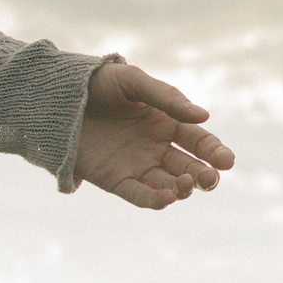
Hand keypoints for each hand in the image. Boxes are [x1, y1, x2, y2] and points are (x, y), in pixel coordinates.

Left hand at [74, 62, 233, 208]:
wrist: (55, 98)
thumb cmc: (98, 83)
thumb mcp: (134, 82)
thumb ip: (168, 99)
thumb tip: (203, 117)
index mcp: (166, 123)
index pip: (198, 141)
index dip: (214, 151)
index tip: (227, 161)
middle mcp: (155, 148)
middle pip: (189, 167)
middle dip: (204, 175)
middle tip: (211, 178)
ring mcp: (136, 165)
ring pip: (169, 185)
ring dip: (183, 188)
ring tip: (188, 184)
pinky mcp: (115, 180)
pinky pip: (140, 196)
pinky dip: (156, 200)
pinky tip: (169, 198)